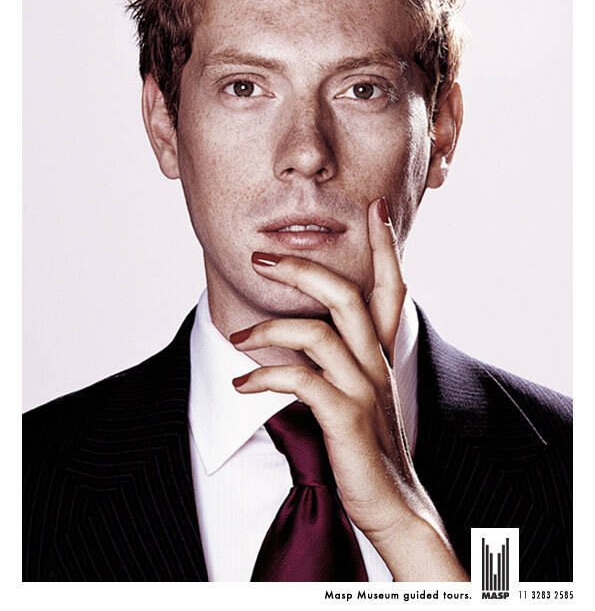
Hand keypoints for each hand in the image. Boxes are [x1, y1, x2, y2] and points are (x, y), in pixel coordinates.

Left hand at [231, 198, 467, 581]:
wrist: (397, 509)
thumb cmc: (371, 449)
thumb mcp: (365, 396)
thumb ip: (345, 361)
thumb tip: (307, 333)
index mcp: (381, 354)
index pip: (391, 287)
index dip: (386, 246)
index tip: (377, 207)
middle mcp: (377, 363)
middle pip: (345, 294)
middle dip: (303, 267)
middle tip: (262, 256)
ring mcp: (364, 390)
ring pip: (319, 332)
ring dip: (269, 330)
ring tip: (236, 339)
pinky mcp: (347, 419)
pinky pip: (301, 382)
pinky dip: (265, 378)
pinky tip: (241, 385)